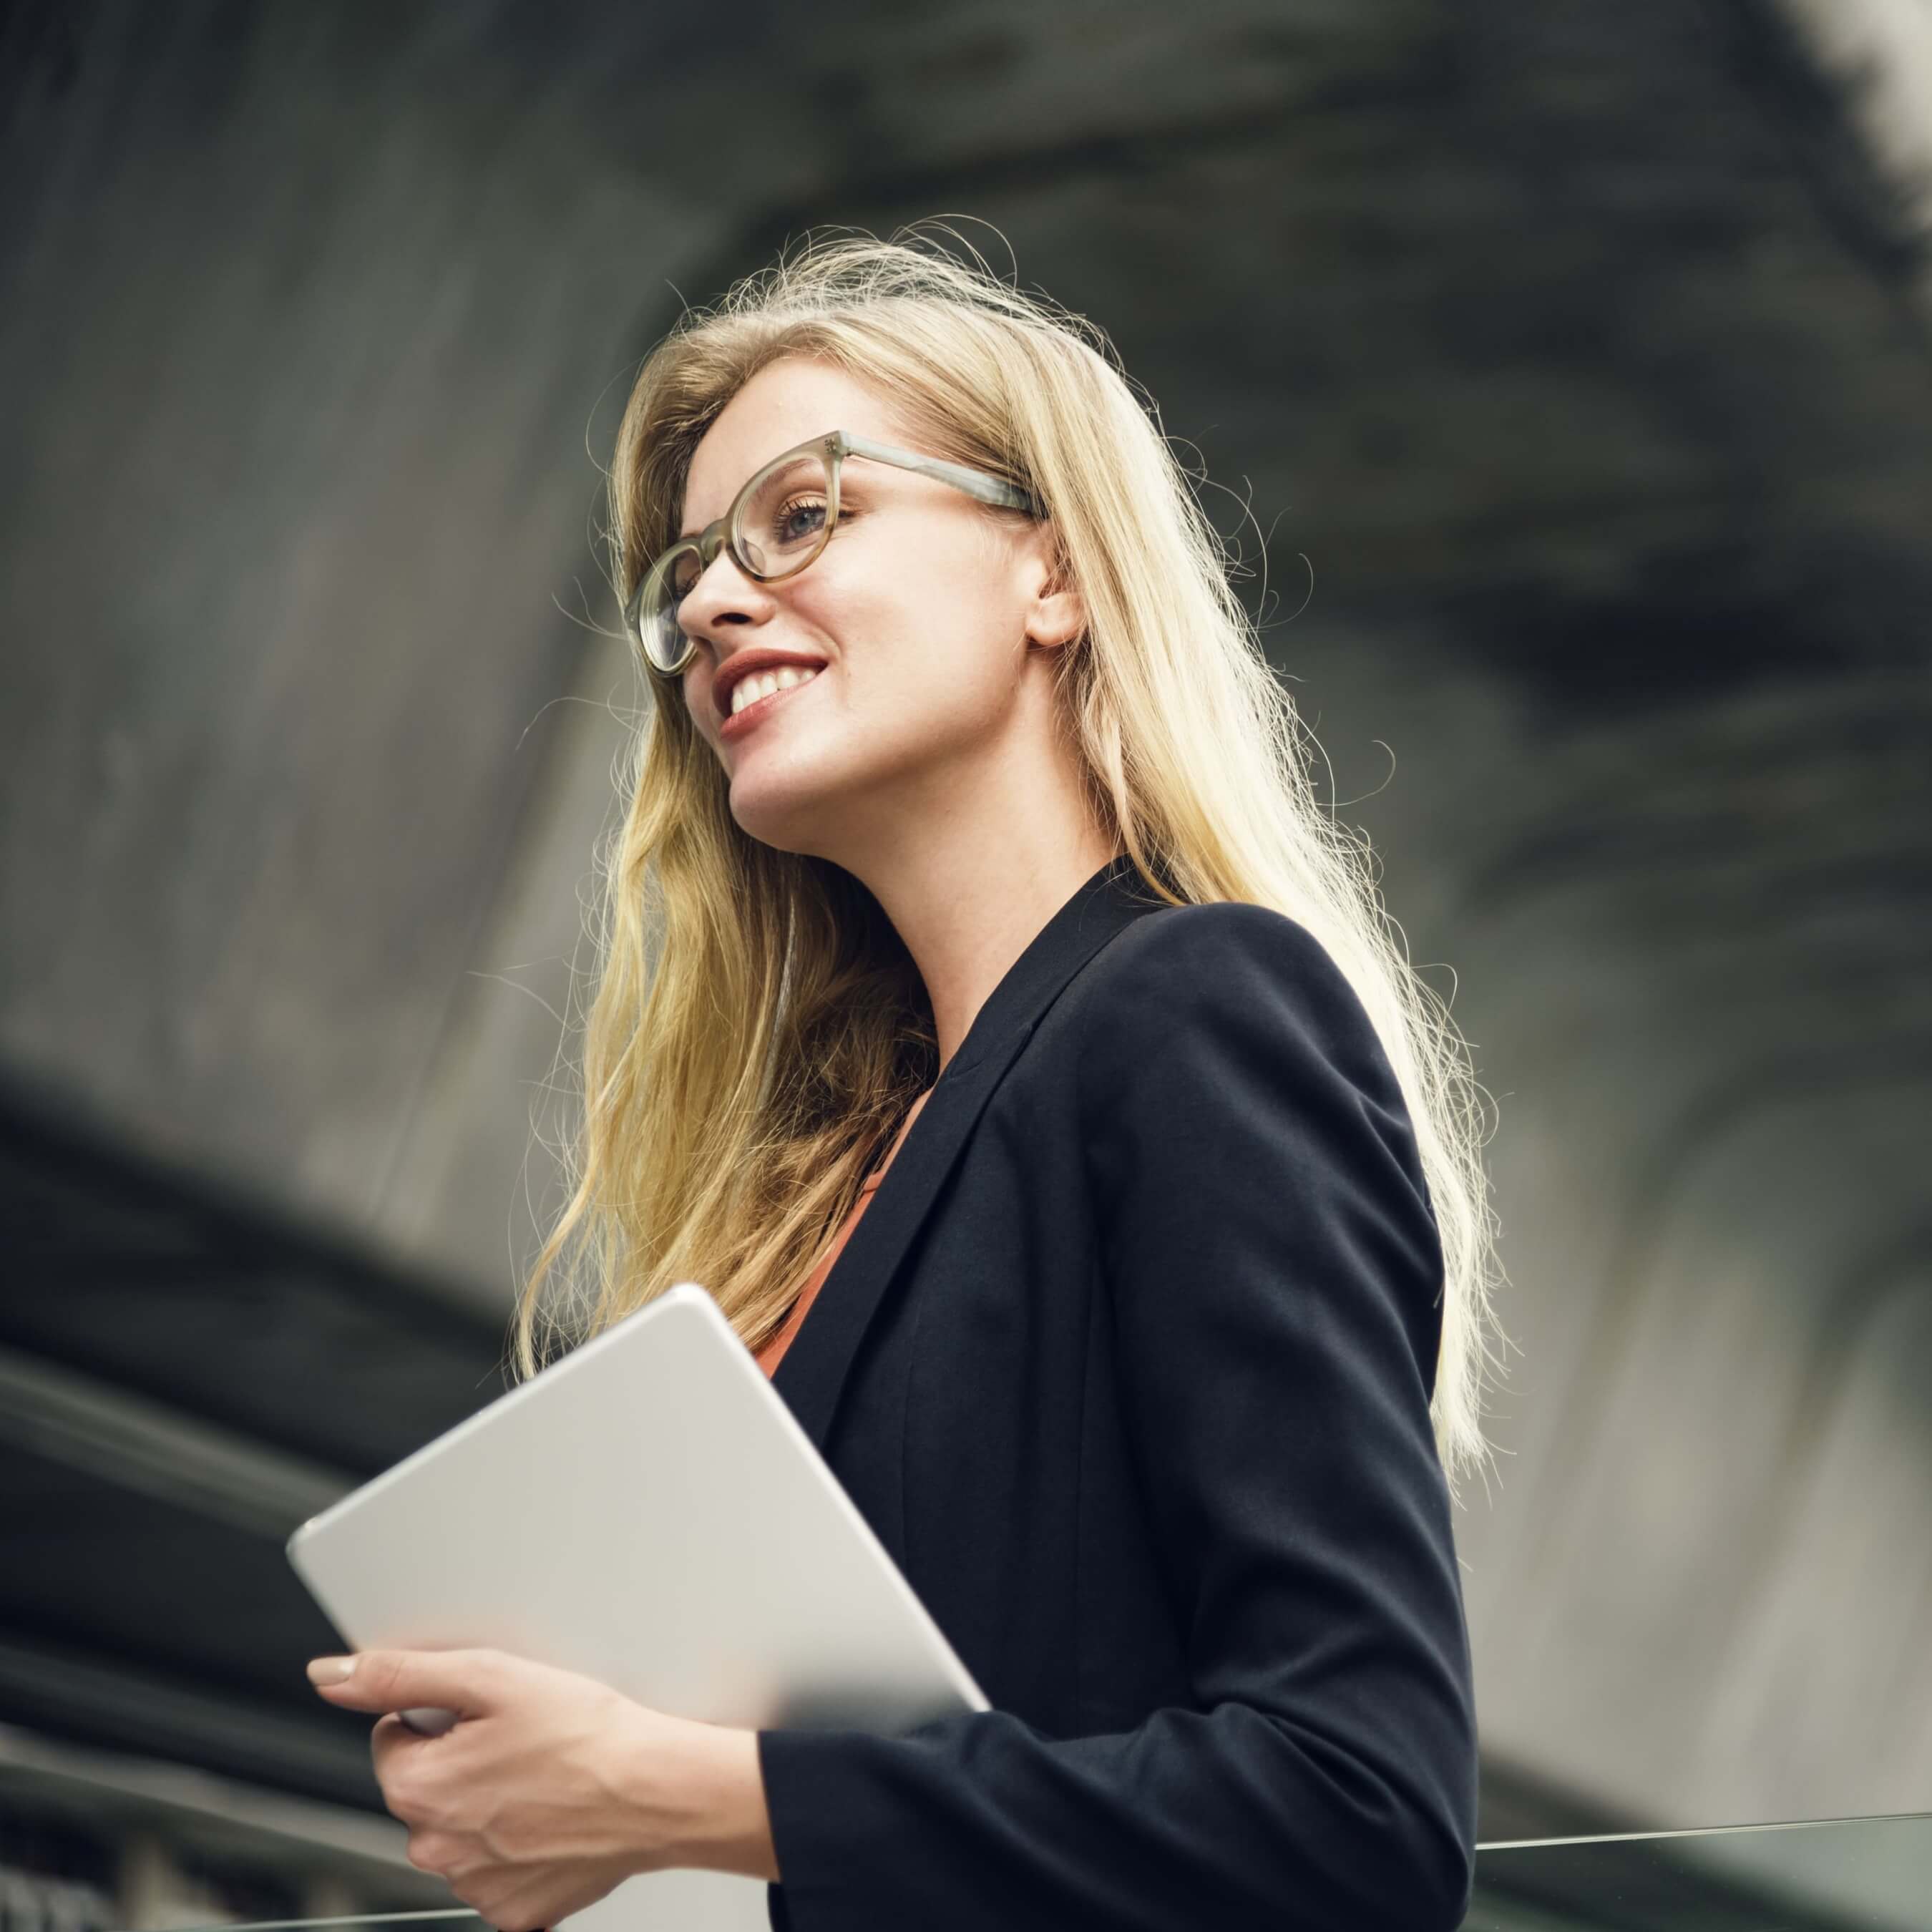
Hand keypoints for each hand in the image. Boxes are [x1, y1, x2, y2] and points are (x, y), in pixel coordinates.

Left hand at [307, 1648, 777, 1929]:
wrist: (656, 1791)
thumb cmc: (586, 1733)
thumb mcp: (490, 1677)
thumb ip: (400, 1675)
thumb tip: (330, 1675)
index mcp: (420, 1789)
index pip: (393, 1737)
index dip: (442, 1714)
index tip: (490, 1712)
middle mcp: (436, 1849)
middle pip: (427, 1786)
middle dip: (463, 1760)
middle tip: (522, 1740)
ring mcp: (476, 1888)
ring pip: (461, 1831)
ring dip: (489, 1804)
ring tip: (545, 1777)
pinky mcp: (514, 1913)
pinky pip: (496, 1872)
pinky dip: (518, 1845)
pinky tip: (554, 1816)